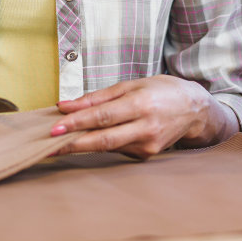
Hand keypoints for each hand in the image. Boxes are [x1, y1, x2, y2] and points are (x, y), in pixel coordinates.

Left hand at [49, 75, 239, 157]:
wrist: (193, 110)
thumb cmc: (161, 91)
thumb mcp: (130, 85)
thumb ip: (97, 97)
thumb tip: (66, 105)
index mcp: (141, 104)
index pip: (103, 117)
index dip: (77, 123)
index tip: (55, 127)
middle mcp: (146, 127)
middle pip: (103, 140)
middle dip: (72, 144)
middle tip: (48, 146)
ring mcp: (148, 145)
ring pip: (107, 148)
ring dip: (80, 146)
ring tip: (57, 144)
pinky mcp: (146, 155)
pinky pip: (117, 150)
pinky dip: (98, 146)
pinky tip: (84, 142)